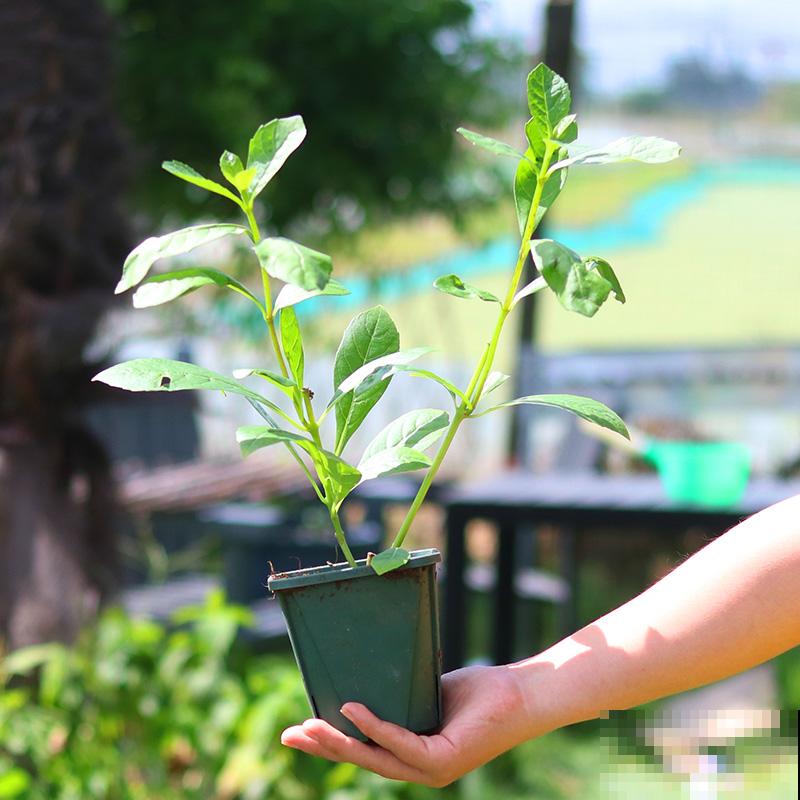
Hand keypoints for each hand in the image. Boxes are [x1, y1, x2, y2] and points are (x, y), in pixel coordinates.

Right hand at [280, 664, 532, 786]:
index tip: (298, 733)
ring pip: (375, 759)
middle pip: (362, 760)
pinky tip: (352, 710)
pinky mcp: (444, 761)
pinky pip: (402, 744)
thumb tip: (364, 676)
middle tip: (289, 735)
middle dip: (323, 749)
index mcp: (412, 755)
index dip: (329, 746)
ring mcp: (432, 770)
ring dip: (340, 742)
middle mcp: (419, 770)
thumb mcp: (427, 691)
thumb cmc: (478, 692)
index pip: (364, 753)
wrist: (521, 695)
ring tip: (310, 726)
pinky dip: (376, 726)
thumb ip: (400, 695)